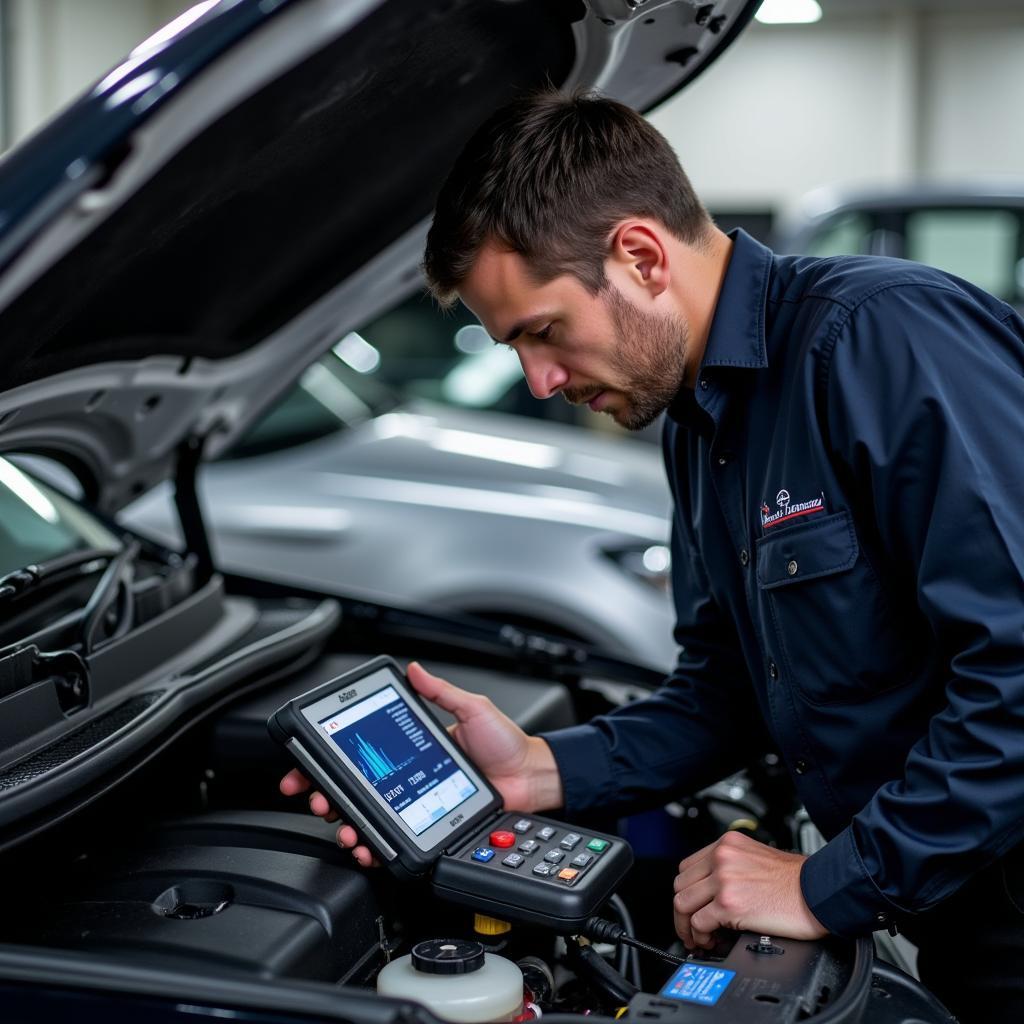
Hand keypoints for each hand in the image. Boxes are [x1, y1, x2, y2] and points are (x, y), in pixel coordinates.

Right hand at [279, 661, 563, 864]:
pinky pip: (394, 839)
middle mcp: (407, 776)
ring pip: (368, 817)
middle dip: (324, 794)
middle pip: (354, 788)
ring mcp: (414, 803)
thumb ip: (442, 692)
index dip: (330, 759)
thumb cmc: (506, 744)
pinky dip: (374, 846)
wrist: (531, 777)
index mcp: (411, 747)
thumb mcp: (473, 709)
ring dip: (346, 823)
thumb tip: (415, 670)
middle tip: (316, 797)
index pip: (363, 752)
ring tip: (341, 824)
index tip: (307, 762)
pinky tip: (366, 846)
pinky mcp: (426, 825)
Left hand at [672, 830, 827, 948]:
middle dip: (682, 911)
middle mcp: (722, 857)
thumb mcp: (756, 857)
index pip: (688, 867)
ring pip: (683, 904)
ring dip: (687, 926)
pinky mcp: (729, 904)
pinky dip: (700, 936)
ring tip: (698, 938)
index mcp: (727, 844)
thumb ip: (731, 865)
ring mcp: (724, 880)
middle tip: (690, 927)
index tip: (691, 906)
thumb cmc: (797, 880)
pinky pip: (699, 922)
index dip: (686, 891)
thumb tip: (712, 889)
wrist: (819, 892)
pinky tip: (711, 941)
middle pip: (681, 885)